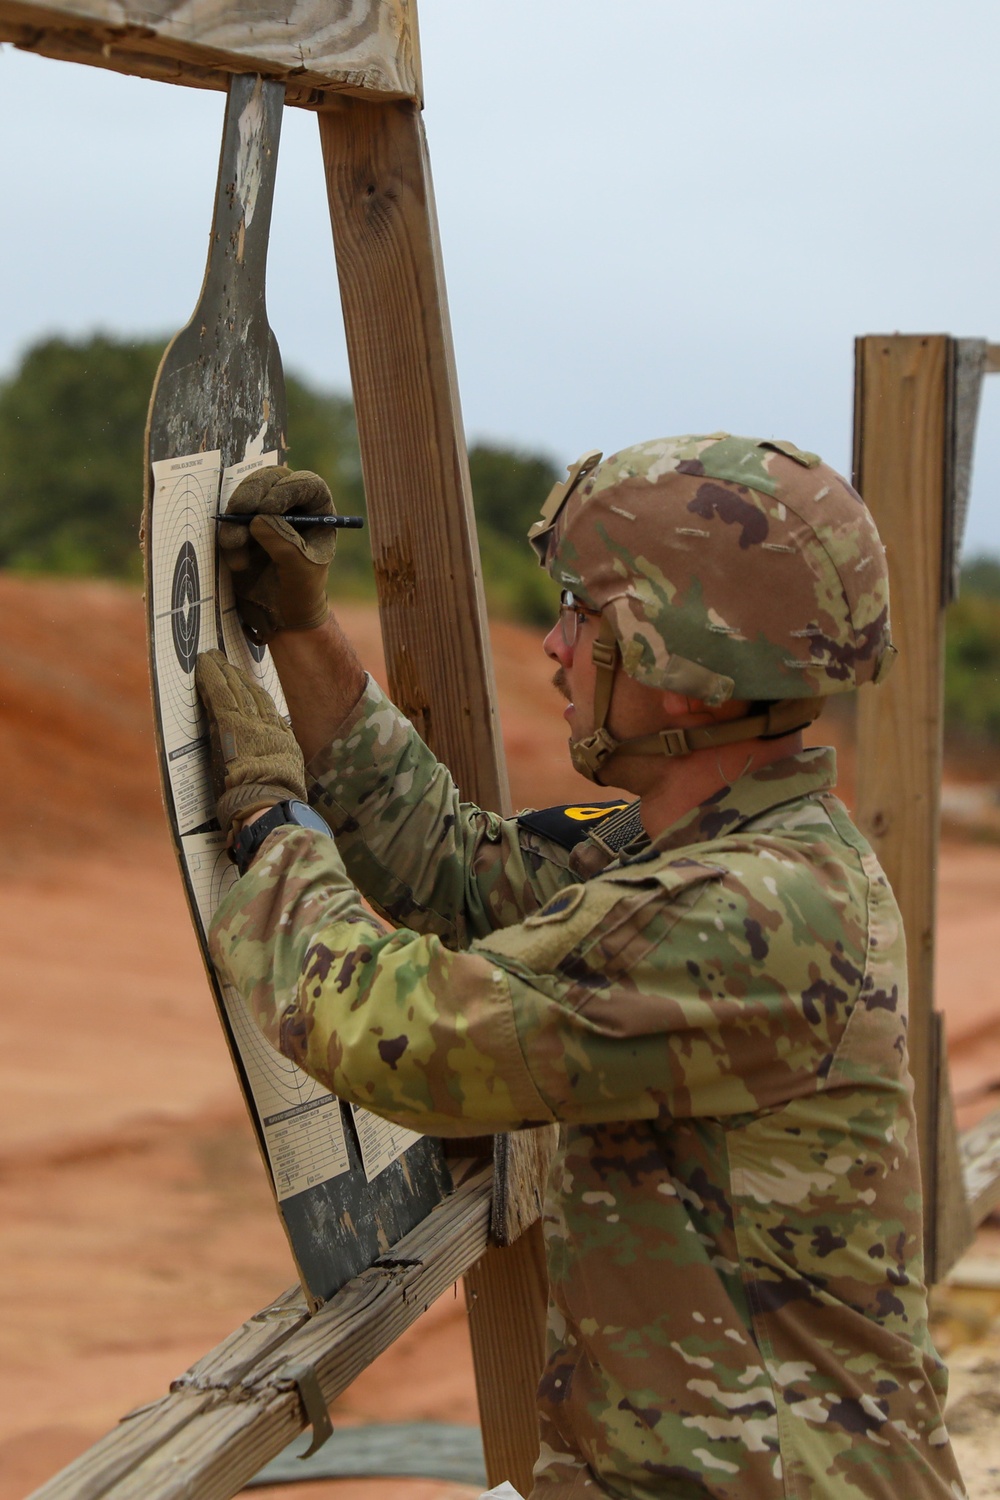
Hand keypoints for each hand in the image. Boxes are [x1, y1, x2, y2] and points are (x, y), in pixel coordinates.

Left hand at [195, 650, 306, 837]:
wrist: (267, 801)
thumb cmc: (274, 803)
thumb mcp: (285, 782)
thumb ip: (277, 769)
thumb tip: (275, 773)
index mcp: (283, 742)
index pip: (269, 711)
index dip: (257, 695)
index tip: (249, 685)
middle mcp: (268, 727)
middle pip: (253, 694)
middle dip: (239, 678)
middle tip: (227, 663)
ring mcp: (248, 723)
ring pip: (235, 689)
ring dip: (224, 672)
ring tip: (215, 658)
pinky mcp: (228, 722)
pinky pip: (219, 692)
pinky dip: (211, 676)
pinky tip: (204, 663)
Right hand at [218, 467, 336, 643]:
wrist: (280, 616)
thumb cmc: (302, 592)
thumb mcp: (300, 572)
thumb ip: (284, 545)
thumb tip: (259, 519)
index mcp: (317, 511)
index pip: (306, 484)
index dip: (286, 489)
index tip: (268, 507)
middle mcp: (291, 506)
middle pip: (270, 480)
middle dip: (251, 492)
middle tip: (239, 510)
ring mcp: (265, 515)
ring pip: (245, 497)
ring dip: (235, 519)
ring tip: (235, 548)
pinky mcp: (243, 528)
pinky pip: (230, 520)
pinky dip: (228, 536)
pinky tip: (238, 564)